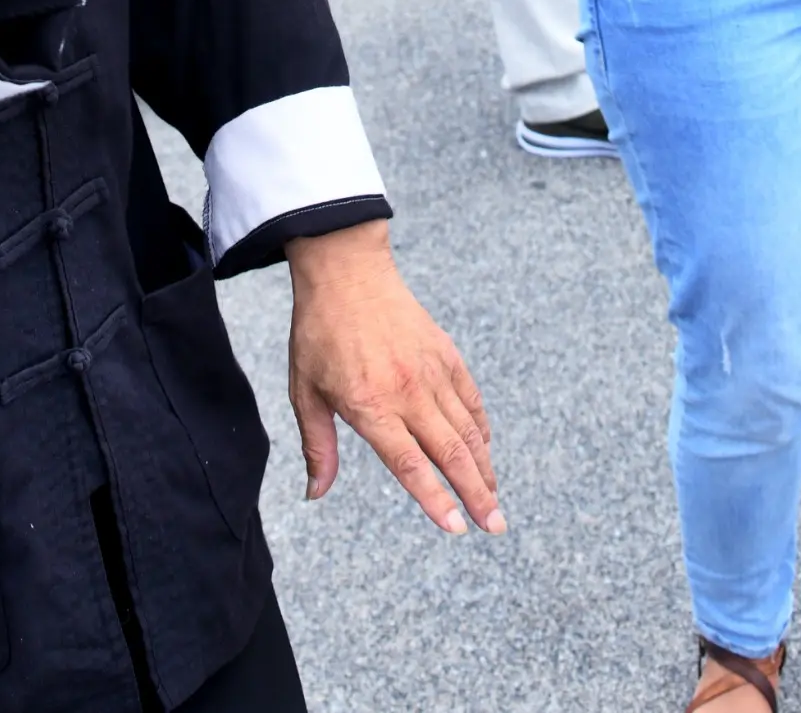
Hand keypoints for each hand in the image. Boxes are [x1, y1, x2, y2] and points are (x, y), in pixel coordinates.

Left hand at [285, 221, 501, 535]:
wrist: (347, 272)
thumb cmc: (318, 333)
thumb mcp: (305, 392)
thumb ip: (317, 447)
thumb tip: (314, 493)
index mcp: (371, 405)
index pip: (410, 464)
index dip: (435, 500)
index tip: (456, 529)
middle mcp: (408, 392)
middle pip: (452, 453)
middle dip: (476, 495)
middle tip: (495, 526)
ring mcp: (432, 372)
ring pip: (468, 430)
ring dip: (484, 468)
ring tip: (495, 499)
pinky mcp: (446, 354)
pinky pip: (471, 400)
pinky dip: (481, 429)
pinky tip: (485, 450)